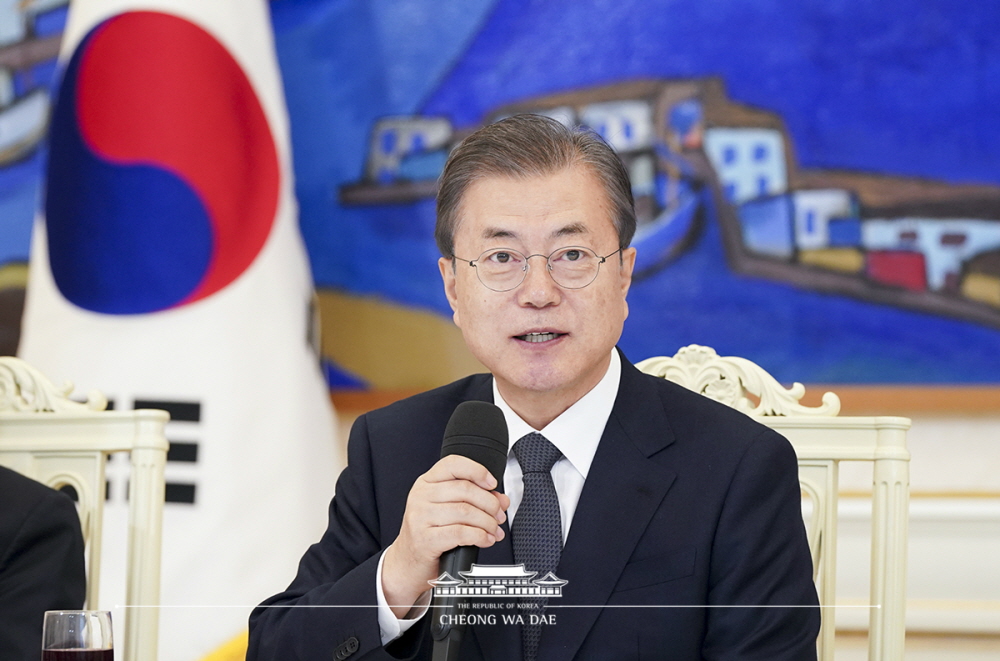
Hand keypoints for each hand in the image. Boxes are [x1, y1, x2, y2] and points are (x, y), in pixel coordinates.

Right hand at [382, 455, 509, 617]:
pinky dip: (480, 536)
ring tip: (494, 530)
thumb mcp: (447, 509)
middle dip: (490, 503)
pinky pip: (461, 533)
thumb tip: (501, 500)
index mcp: (427, 482)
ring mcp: (420, 517)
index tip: (492, 483)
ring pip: (465, 512)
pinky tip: (486, 539)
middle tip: (499, 515)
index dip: (477, 470)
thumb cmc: (430, 532)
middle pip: (465, 489)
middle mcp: (421, 496)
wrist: (408, 561)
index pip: (453, 464)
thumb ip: (474, 500)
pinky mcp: (425, 539)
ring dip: (487, 522)